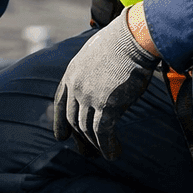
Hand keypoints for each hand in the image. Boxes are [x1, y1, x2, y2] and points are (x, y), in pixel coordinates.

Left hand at [53, 10, 158, 158]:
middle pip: (74, 120)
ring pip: (87, 129)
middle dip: (80, 139)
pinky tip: (114, 153)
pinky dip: (107, 146)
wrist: (133, 38)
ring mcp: (90, 97)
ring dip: (96, 145)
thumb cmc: (122, 41)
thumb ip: (92, 67)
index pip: (59, 103)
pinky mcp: (107, 105)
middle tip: (87, 152)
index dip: (60, 122)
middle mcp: (76, 87)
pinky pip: (103, 133)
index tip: (61, 137)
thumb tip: (101, 74)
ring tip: (105, 154)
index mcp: (72, 73)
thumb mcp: (96, 50)